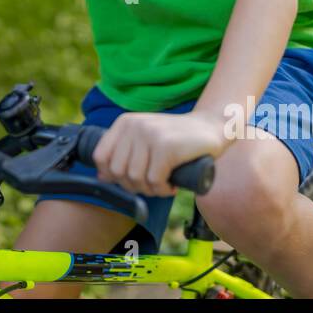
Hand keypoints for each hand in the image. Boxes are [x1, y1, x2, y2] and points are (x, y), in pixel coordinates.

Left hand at [92, 109, 230, 197]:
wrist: (212, 128)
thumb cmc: (177, 140)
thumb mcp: (145, 141)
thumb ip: (124, 154)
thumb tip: (102, 178)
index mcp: (125, 123)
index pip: (100, 157)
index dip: (112, 176)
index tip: (131, 180)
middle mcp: (134, 126)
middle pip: (118, 172)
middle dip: (135, 186)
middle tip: (153, 184)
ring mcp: (150, 135)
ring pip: (135, 178)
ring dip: (151, 190)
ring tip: (164, 183)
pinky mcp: (166, 147)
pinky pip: (155, 181)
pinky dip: (163, 189)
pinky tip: (172, 184)